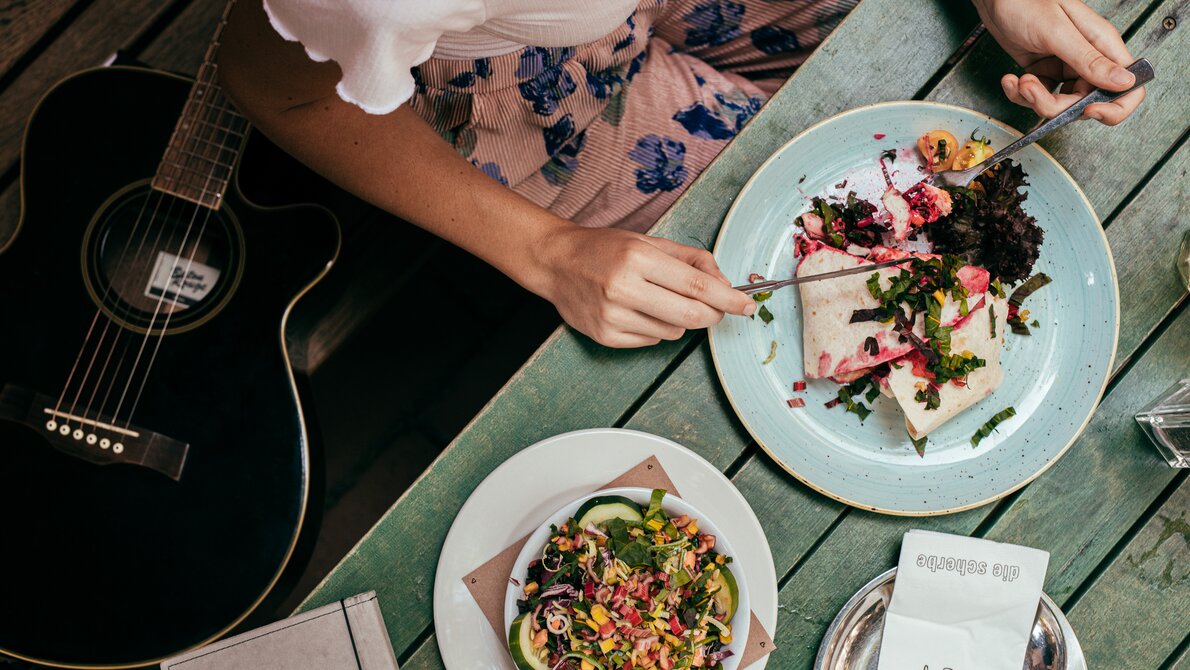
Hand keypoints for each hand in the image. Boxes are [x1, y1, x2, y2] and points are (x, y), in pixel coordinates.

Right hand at [533, 226, 754, 347]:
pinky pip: (652, 341)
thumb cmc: (605, 249)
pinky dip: (657, 329)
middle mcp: (624, 288)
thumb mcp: (649, 241)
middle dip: (712, 314)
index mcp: (638, 258)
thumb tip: (725, 282)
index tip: (747, 306)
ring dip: (680, 320)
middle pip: (690, 315)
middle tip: (717, 308)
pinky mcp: (605, 336)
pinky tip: (639, 311)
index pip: (697, 286)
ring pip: (674, 332)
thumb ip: (691, 260)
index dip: (728, 299)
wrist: (556, 263)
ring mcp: (612, 315)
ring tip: (658, 300)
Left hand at [973, 0, 1144, 124]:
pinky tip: (1011, 79)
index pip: (1128, 86)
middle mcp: (1087, 59)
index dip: (1114, 107)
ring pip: (1059, 104)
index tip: (1089, 111)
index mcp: (1102, 44)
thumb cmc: (1026, 2)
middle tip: (1033, 90)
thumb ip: (1089, 59)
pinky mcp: (1043, 71)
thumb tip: (1125, 81)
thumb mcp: (1057, 32)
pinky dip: (1021, 94)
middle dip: (1057, 106)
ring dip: (1034, 99)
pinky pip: (1038, 96)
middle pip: (1087, 102)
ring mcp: (1065, 67)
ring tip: (1020, 81)